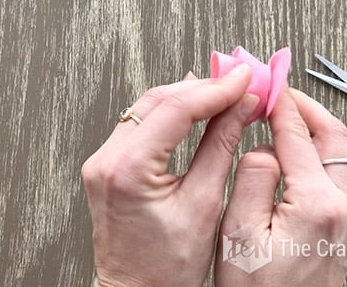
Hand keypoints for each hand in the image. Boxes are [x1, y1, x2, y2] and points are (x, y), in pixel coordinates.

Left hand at [81, 64, 258, 286]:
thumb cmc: (166, 268)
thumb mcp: (205, 204)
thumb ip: (222, 147)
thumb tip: (240, 108)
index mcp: (127, 170)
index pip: (176, 109)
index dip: (216, 90)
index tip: (244, 79)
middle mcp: (106, 160)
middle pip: (158, 101)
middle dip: (202, 87)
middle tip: (238, 80)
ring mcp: (102, 162)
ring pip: (146, 108)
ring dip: (186, 96)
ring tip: (223, 91)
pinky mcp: (107, 166)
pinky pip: (138, 125)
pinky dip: (169, 113)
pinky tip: (192, 109)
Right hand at [215, 87, 346, 285]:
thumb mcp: (238, 234)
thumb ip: (251, 178)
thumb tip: (261, 146)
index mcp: (315, 204)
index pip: (299, 136)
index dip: (280, 103)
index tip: (268, 82)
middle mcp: (341, 208)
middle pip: (334, 136)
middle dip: (306, 106)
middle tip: (280, 90)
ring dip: (321, 126)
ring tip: (293, 115)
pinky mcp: (346, 227)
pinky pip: (346, 173)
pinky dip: (327, 149)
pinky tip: (304, 150)